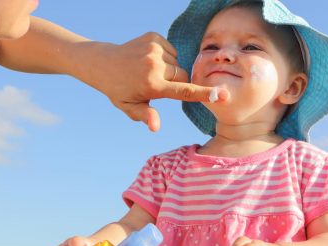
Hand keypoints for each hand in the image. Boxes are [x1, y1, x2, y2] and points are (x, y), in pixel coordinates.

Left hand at [73, 32, 228, 131]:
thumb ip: (146, 116)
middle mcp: (155, 65)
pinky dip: (165, 56)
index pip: (184, 91)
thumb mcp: (129, 107)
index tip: (223, 94)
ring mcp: (154, 49)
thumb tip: (155, 127)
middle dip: (176, 82)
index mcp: (152, 85)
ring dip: (169, 69)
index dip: (204, 94)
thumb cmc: (119, 89)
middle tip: (157, 85)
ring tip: (150, 72)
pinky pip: (171, 50)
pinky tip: (149, 60)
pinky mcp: (153, 37)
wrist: (104, 63)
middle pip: (183, 76)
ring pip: (177, 63)